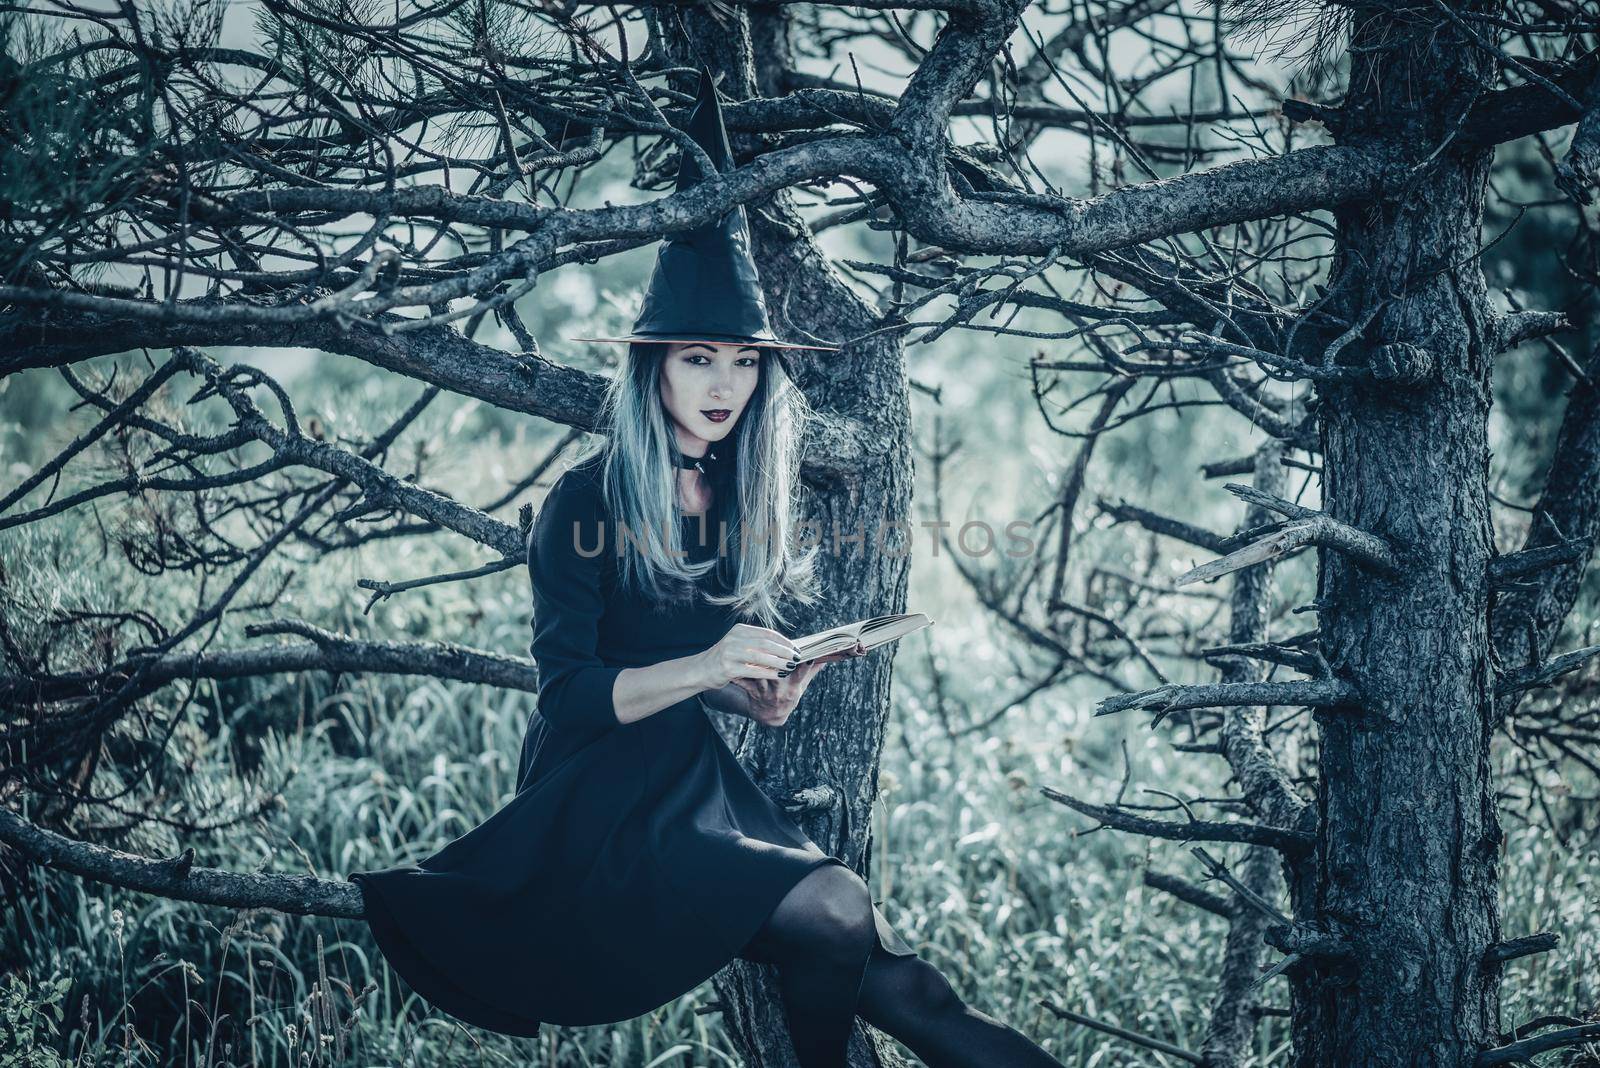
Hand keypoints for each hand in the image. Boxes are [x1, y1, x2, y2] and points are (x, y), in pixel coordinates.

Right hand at [696, 623, 801, 689]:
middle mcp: (734, 639)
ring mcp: (730, 653)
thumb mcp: (738, 644)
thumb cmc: (725, 658)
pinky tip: (778, 675)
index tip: (796, 648)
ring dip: (778, 662)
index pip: (767, 633)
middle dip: (784, 651)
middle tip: (797, 657)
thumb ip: (756, 643)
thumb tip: (784, 647)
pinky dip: (767, 672)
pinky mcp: (728, 668)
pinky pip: (753, 670)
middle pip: (766, 643)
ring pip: (760, 656)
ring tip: (790, 666)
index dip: (784, 641)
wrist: (700, 670)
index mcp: (739, 630)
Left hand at [737, 642, 867, 727]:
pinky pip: (745, 682)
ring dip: (758, 664)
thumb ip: (812, 670)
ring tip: (754, 650)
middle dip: (779, 661)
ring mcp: (767, 692)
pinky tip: (736, 665)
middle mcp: (781, 689)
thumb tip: (827, 656)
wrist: (769, 715)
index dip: (806, 665)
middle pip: (780, 673)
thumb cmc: (787, 694)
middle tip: (777, 647)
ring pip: (762, 675)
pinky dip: (740, 674)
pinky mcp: (753, 692)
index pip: (803, 673)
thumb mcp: (801, 685)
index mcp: (795, 686)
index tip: (810, 656)